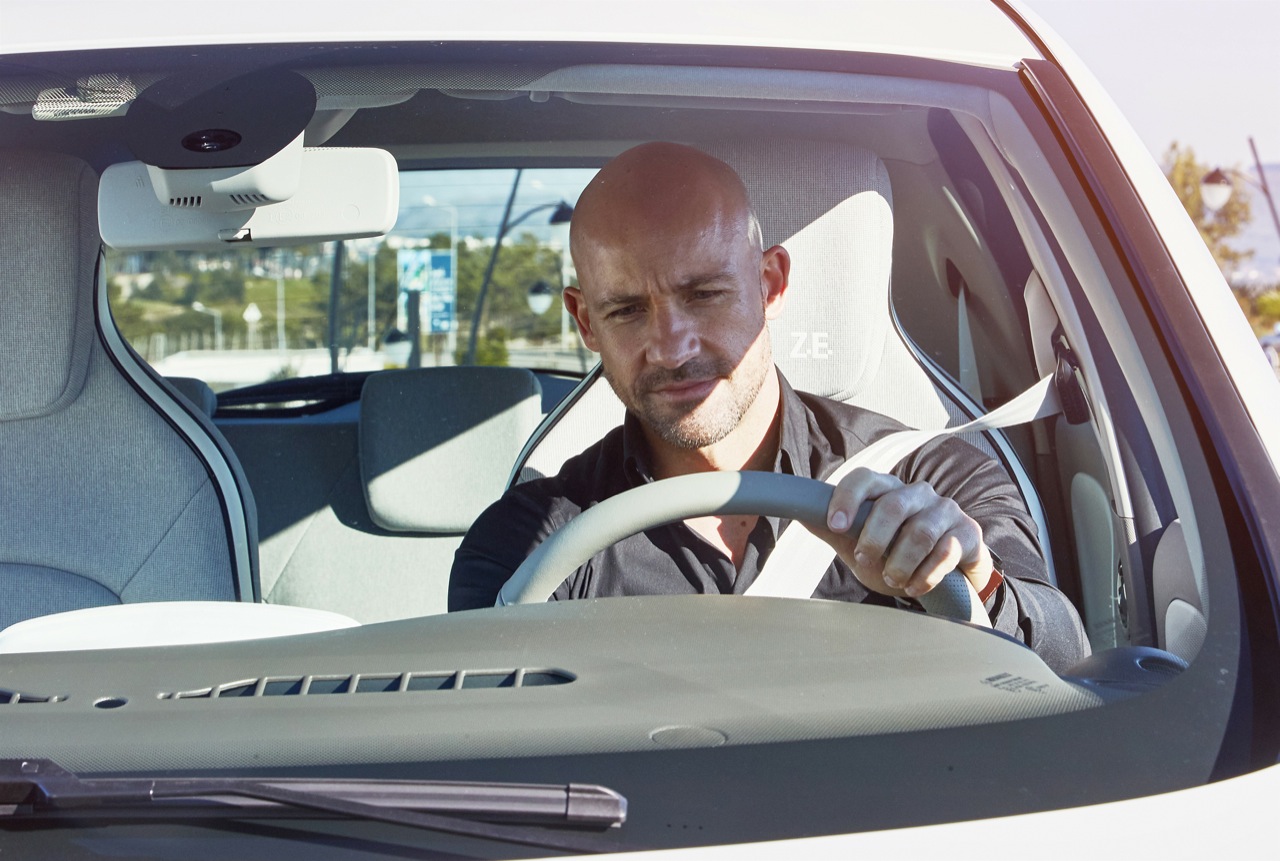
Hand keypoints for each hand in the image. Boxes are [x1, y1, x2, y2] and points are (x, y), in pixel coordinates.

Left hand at [805, 467, 995, 598]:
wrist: (942, 574)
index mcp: (886, 490)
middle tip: (864, 560)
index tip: (834, 524)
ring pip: (920, 531)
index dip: (847, 498)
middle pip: (892, 504)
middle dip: (874, 538)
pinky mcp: (968, 533)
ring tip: (893, 579)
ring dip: (901, 562)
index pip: (864, 478)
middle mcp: (917, 493)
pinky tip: (914, 586)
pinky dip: (926, 574)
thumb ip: (832, 529)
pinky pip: (947, 552)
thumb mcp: (858, 543)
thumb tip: (798, 510)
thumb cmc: (894, 552)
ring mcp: (945, 510)